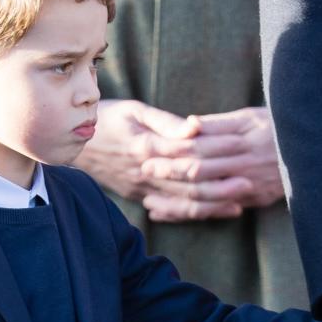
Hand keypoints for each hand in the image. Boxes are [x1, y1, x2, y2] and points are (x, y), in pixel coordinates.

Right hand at [74, 99, 248, 220]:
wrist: (72, 146)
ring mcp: (143, 188)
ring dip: (214, 203)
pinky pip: (174, 210)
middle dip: (221, 184)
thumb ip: (166, 121)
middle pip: (189, 183)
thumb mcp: (133, 110)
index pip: (187, 151)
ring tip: (241, 201)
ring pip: (184, 201)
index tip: (241, 146)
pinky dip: (198, 212)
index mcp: (145, 146)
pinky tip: (221, 211)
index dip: (216, 149)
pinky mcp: (141, 197)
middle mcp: (146, 172)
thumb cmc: (105, 119)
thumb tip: (195, 126)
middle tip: (249, 182)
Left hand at [140, 106, 285, 211]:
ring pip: (207, 193)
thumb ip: (220, 124)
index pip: (200, 144)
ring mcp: (251, 184)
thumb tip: (189, 124)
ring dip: (178, 198)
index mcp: (242, 138)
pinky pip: (219, 209)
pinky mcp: (255, 200)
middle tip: (144, 170)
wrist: (316, 154)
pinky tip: (172, 215)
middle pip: (201, 168)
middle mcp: (245, 163)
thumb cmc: (279, 128)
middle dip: (170, 171)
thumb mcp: (252, 117)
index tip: (150, 148)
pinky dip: (194, 213)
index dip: (173, 147)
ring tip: (151, 200)